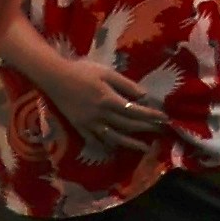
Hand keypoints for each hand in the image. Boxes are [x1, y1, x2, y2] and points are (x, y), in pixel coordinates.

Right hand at [24, 46, 167, 153]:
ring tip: (144, 148)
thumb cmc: (83, 72)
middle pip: (126, 125)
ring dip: (129, 143)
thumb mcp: (108, 73)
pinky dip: (106, 145)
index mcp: (108, 100)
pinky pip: (94, 140)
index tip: (164, 119)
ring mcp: (88, 123)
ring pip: (112, 136)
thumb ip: (126, 85)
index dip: (150, 116)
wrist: (55, 79)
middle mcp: (99, 115)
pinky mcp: (79, 127)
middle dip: (145, 129)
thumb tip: (144, 96)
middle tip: (161, 132)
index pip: (134, 111)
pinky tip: (115, 148)